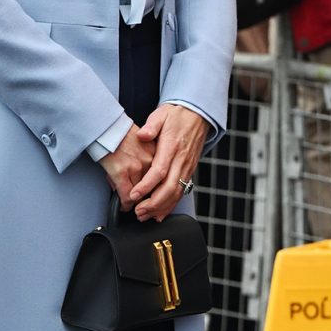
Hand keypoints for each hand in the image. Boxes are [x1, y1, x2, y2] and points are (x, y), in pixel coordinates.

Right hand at [100, 125, 153, 209]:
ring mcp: (136, 167)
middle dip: (150, 200)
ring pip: (141, 195)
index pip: (163, 178)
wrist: (107, 125)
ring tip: (134, 208)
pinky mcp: (121, 172)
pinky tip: (124, 206)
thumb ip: (149, 157)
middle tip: (147, 208)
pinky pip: (127, 196)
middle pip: (155, 189)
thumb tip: (148, 176)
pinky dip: (126, 204)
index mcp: (156, 152)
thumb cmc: (121, 132)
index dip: (159, 190)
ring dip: (137, 204)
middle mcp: (149, 161)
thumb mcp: (144, 141)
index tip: (157, 197)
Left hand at [130, 104, 209, 221]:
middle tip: (138, 211)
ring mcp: (187, 167)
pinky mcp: (189, 171)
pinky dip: (171, 205)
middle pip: (169, 188)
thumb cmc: (176, 115)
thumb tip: (142, 135)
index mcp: (172, 147)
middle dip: (153, 203)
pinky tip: (160, 213)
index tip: (134, 195)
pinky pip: (181, 192)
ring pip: (176, 193)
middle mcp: (181, 160)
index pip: (159, 171)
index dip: (146, 185)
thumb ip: (151, 126)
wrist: (196, 115)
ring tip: (146, 216)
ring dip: (161, 208)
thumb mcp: (161, 115)